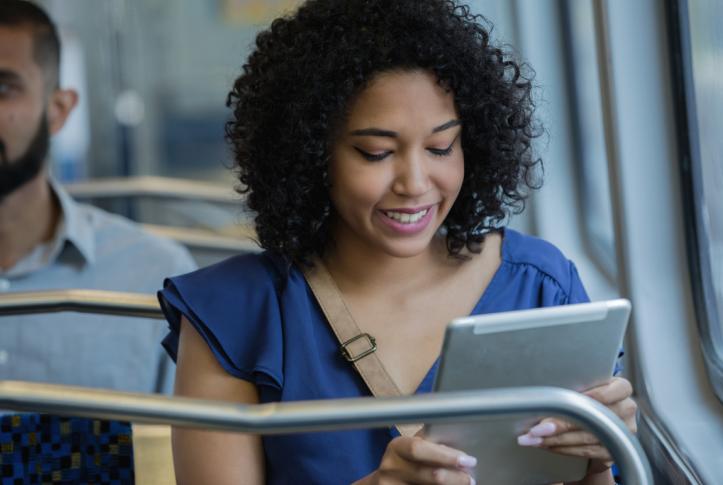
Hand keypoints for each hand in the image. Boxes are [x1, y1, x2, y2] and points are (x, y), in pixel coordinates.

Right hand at [354, 435, 476, 484]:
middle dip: (455, 477)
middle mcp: (390, 467)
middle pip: (429, 474)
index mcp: (396, 447)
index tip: (468, 460)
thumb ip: (431, 445)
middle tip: (470, 478)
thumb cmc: (406, 461)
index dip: (446, 455)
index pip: (420, 449)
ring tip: (463, 484)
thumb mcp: (412, 448)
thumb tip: (461, 446)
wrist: (384, 482)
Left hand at [516, 377, 636, 472]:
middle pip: (593, 417)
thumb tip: (543, 391)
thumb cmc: (588, 397)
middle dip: (560, 423)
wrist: (600, 422)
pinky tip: (546, 445)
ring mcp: (623, 432)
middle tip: (536, 428)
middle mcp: (626, 409)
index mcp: (621, 388)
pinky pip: (586, 451)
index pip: (610, 391)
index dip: (592, 396)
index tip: (568, 399)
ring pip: (588, 437)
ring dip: (557, 439)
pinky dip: (563, 448)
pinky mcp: (615, 450)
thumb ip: (575, 384)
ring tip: (534, 438)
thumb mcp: (586, 385)